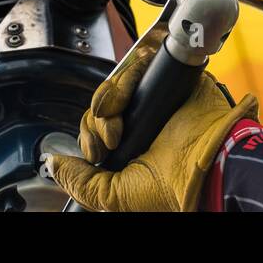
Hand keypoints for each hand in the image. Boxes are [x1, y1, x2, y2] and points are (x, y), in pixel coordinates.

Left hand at [48, 38, 256, 211]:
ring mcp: (154, 99)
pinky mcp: (167, 79)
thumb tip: (54, 164)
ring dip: (109, 100)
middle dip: (97, 120)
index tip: (98, 150)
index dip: (90, 135)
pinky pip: (137, 66)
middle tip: (112, 135)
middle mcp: (141, 122)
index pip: (96, 128)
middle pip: (101, 105)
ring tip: (121, 121)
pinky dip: (128, 76)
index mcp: (131, 148)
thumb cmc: (174, 187)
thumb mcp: (116, 196)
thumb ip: (82, 182)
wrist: (208, 163)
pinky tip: (130, 96)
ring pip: (115, 84)